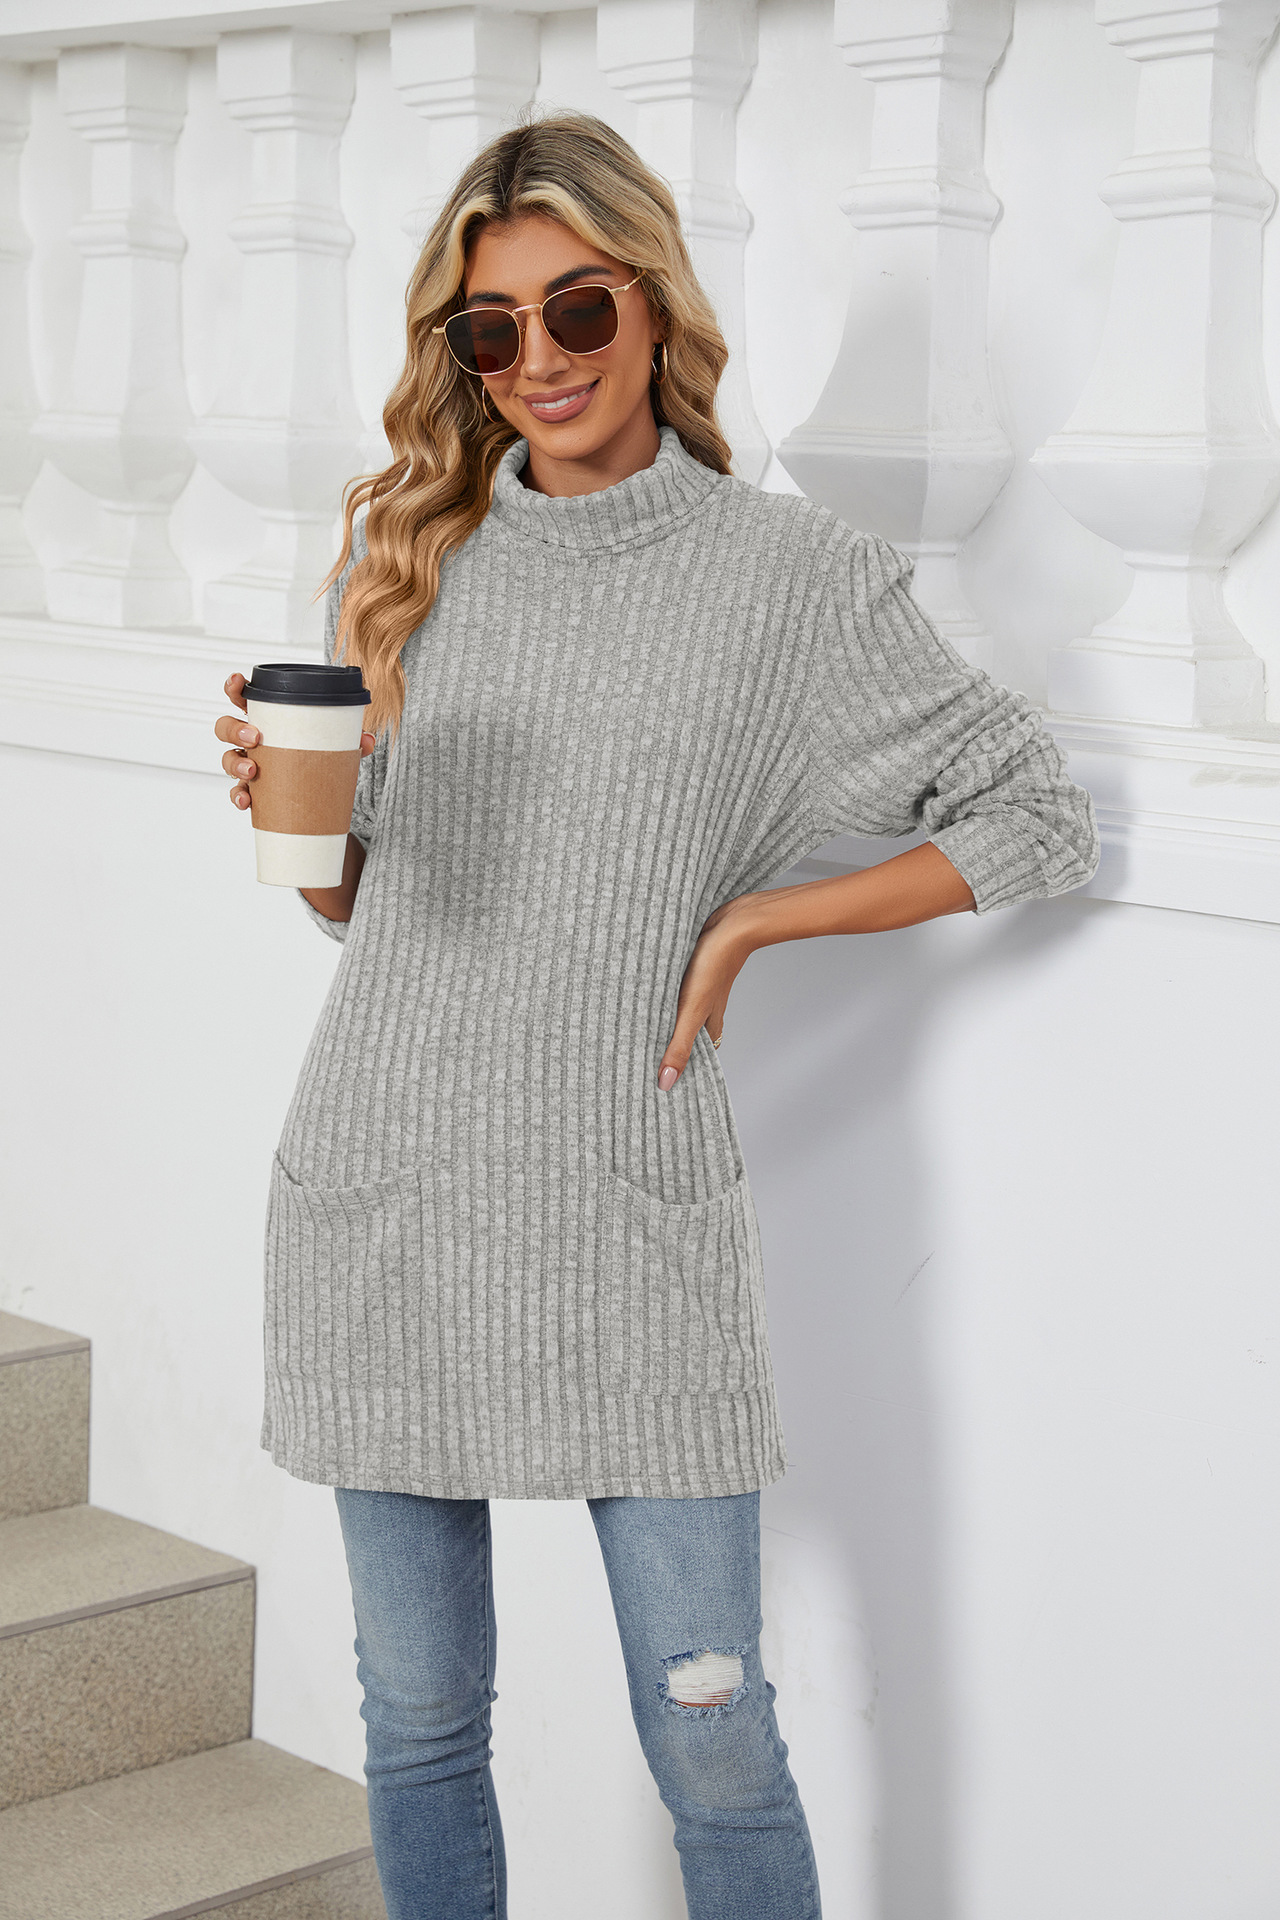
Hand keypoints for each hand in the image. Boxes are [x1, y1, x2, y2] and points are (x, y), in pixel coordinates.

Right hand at [214, 671, 375, 811]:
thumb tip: (367, 740)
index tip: (238, 682)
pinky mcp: (252, 792)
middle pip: (225, 727)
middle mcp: (251, 740)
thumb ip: (351, 740)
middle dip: (234, 729)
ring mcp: (248, 765)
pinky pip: (237, 793)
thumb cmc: (319, 757)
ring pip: (227, 759)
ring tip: (253, 771)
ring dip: (235, 763)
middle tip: (255, 737)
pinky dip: (239, 797)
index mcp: (268, 720)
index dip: (235, 687)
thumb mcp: (336, 745)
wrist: (321, 796)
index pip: (243, 698)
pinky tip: (247, 801)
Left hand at [657, 891, 767, 1090]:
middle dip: (666, 1046)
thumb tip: (666, 1083)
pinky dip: (663, 996)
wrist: (732, 924)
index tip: (660, 1085)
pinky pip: (675, 990)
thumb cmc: (714, 965)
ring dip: (662, 1019)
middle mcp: (705, 1010)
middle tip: (638, 1059)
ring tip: (635, 1030)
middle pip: (684, 1035)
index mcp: (708, 1025)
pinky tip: (648, 993)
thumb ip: (678, 1046)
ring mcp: (699, 990)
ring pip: (679, 1012)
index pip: (694, 1056)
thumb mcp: (692, 1011)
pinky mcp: (692, 971)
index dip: (679, 1070)